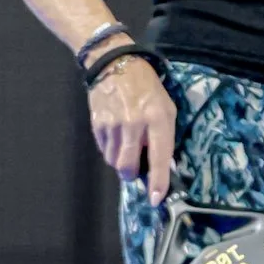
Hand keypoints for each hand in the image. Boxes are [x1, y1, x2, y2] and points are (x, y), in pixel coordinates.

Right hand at [87, 57, 175, 204]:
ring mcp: (113, 124)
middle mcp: (134, 124)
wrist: (115, 64)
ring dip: (121, 161)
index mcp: (157, 119)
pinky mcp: (98, 124)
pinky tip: (116, 136)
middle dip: (132, 174)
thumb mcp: (166, 108)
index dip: (157, 182)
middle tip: (136, 168)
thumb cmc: (147, 88)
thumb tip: (161, 166)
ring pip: (114, 162)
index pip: (158, 158)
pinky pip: (104, 151)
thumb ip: (165, 136)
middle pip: (128, 167)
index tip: (155, 199)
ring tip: (126, 145)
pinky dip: (111, 150)